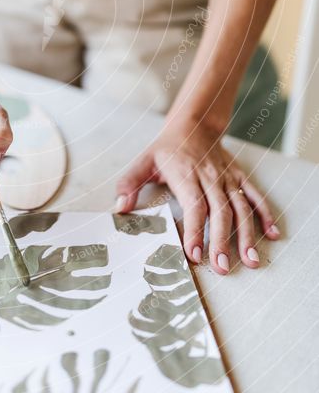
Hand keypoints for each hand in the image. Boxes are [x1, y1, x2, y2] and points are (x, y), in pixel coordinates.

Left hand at [115, 116, 279, 274]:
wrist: (194, 124)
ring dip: (247, 235)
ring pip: (241, 207)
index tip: (194, 254)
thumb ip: (129, 183)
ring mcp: (228, 178)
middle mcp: (210, 177)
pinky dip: (265, 215)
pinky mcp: (239, 177)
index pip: (194, 206)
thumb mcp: (144, 161)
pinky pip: (255, 196)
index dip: (194, 231)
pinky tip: (271, 235)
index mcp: (186, 175)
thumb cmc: (167, 148)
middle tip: (222, 269)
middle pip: (220, 212)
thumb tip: (119, 208)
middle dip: (222, 241)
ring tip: (250, 260)